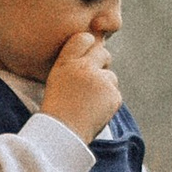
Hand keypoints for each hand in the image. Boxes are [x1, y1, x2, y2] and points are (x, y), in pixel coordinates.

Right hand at [41, 23, 122, 139]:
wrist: (63, 133)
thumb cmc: (57, 106)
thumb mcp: (56, 78)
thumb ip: (72, 62)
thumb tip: (94, 47)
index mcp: (67, 62)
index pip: (83, 38)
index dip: (87, 45)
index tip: (85, 56)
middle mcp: (85, 68)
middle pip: (102, 53)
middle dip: (100, 63)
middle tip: (90, 81)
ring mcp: (101, 81)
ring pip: (110, 75)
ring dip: (104, 85)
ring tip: (88, 102)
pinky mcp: (113, 95)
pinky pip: (114, 92)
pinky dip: (108, 100)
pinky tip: (94, 110)